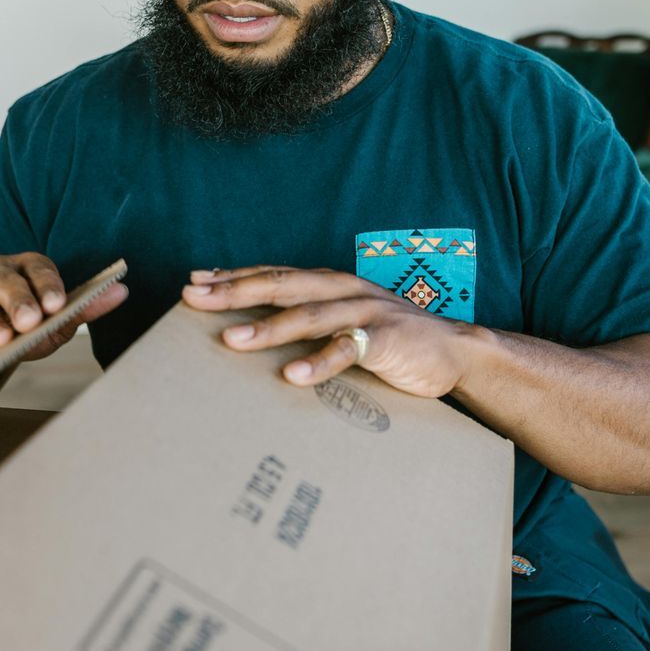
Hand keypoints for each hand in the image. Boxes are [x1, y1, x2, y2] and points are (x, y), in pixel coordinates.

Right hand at [0, 253, 127, 370]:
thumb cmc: (18, 329)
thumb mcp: (49, 321)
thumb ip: (80, 309)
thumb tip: (123, 291)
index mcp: (23, 269)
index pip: (37, 267)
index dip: (47, 285)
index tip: (58, 305)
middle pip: (3, 278)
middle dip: (17, 299)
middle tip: (29, 322)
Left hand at [180, 265, 474, 397]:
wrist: (455, 351)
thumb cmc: (390, 340)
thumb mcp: (345, 322)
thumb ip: (309, 321)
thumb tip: (254, 332)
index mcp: (330, 284)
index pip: (274, 274)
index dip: (233, 276)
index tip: (194, 280)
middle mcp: (343, 290)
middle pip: (281, 286)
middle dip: (235, 291)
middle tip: (194, 297)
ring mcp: (365, 312)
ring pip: (309, 316)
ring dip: (268, 328)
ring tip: (231, 339)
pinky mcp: (386, 339)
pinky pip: (348, 349)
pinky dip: (320, 362)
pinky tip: (293, 376)